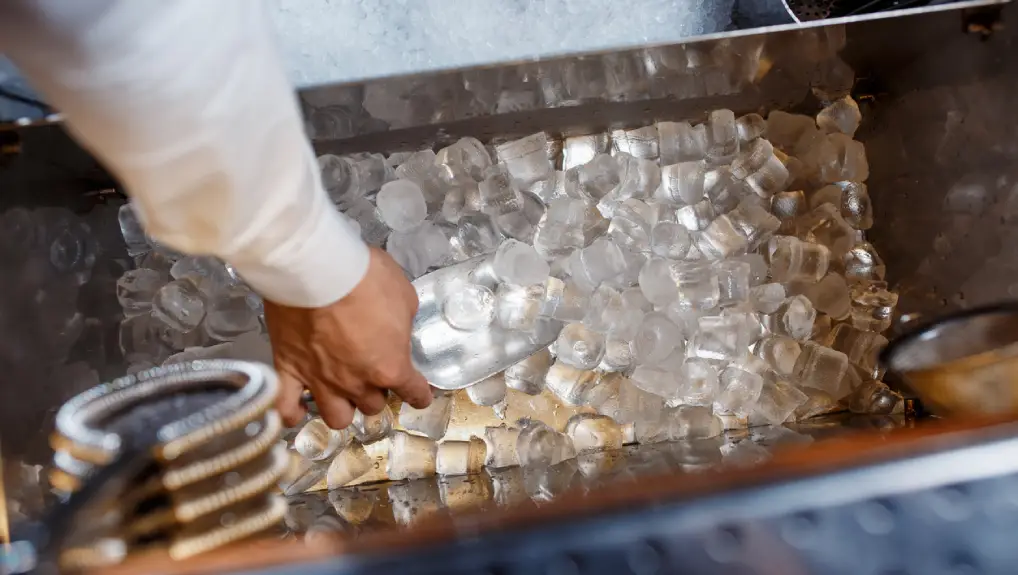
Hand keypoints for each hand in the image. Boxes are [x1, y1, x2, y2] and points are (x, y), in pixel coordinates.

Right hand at [264, 247, 432, 427]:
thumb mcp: (404, 296)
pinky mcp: (289, 370)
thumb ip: (402, 322)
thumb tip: (396, 327)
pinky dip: (292, 412)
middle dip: (377, 391)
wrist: (316, 268)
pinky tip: (297, 409)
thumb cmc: (365, 278)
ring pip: (337, 418)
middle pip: (373, 405)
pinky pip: (287, 407)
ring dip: (345, 407)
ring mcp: (320, 381)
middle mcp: (356, 383)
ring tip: (343, 392)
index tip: (419, 393)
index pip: (413, 393)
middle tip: (373, 372)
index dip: (419, 394)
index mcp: (389, 366)